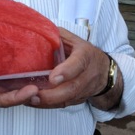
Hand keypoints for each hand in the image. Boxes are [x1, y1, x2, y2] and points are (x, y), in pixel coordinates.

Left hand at [0, 28, 122, 110]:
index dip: (66, 71)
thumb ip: (56, 35)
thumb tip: (34, 29)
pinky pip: (63, 105)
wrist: (103, 71)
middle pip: (72, 88)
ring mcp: (83, 89)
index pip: (78, 63)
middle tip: (35, 93)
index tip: (53, 77)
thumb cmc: (82, 51)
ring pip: (67, 99)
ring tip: (30, 100)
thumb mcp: (72, 38)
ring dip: (48, 102)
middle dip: (53, 94)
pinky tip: (32, 102)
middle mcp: (86, 74)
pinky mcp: (77, 99)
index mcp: (85, 55)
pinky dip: (48, 106)